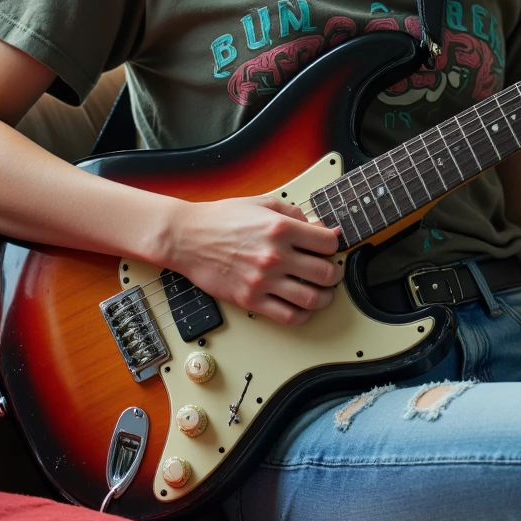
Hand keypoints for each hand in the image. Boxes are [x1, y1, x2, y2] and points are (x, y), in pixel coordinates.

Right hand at [163, 195, 341, 326]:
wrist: (187, 237)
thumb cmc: (221, 219)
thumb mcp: (262, 204)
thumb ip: (295, 214)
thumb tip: (322, 228)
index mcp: (280, 228)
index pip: (328, 243)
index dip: (333, 246)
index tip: (329, 249)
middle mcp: (275, 255)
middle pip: (325, 273)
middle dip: (334, 274)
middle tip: (331, 272)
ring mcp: (263, 280)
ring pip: (312, 299)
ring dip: (324, 298)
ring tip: (322, 293)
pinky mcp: (251, 299)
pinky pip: (288, 316)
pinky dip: (303, 315)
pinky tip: (302, 307)